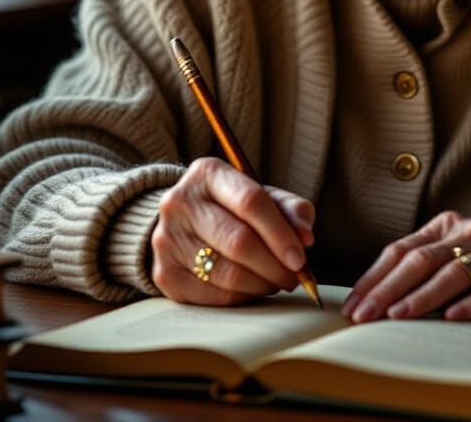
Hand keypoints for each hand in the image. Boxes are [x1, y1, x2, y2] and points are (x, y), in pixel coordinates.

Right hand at [150, 157, 314, 305]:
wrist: (181, 222)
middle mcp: (180, 202)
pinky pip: (213, 296)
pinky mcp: (165, 274)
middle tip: (295, 276)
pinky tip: (254, 289)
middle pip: (238, 241)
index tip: (301, 257)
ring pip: (226, 273)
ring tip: (277, 281)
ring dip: (261, 283)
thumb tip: (306, 236)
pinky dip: (242, 297)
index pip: (250, 202)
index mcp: (208, 173)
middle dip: (274, 264)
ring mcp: (167, 239)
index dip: (280, 233)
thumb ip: (289, 208)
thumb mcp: (259, 194)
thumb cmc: (230, 208)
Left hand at [340, 210, 470, 323]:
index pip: (401, 250)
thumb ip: (426, 264)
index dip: (373, 277)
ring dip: (422, 297)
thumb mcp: (459, 250)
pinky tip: (453, 317)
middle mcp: (469, 232)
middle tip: (364, 315)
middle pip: (420, 260)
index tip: (352, 305)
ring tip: (397, 316)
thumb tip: (377, 297)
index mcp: (447, 225)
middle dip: (387, 289)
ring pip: (453, 273)